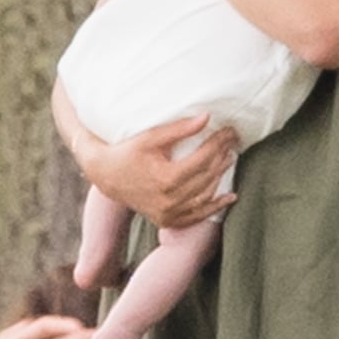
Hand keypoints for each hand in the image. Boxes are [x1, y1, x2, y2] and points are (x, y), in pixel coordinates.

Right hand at [83, 113, 237, 227]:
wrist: (106, 176)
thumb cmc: (127, 152)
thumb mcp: (151, 137)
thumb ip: (179, 130)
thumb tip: (206, 118)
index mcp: (166, 178)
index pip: (202, 159)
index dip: (218, 144)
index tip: (228, 132)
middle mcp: (169, 200)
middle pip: (206, 177)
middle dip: (222, 157)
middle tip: (232, 142)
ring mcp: (168, 213)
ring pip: (205, 196)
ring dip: (221, 178)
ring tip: (229, 159)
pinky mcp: (167, 220)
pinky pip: (196, 216)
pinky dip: (214, 207)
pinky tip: (229, 197)